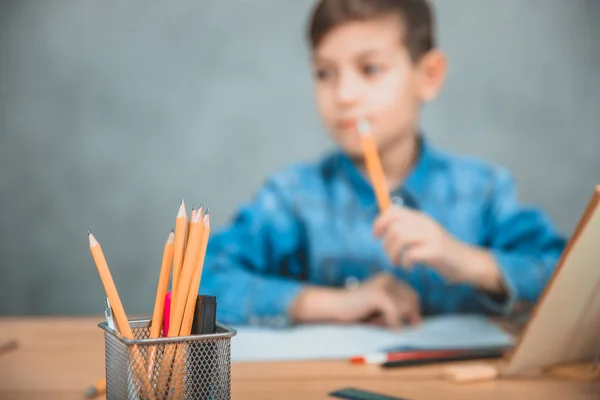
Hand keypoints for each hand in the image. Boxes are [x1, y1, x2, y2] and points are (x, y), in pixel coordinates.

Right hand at [290, 273, 420, 328]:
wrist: (334, 306)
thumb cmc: (357, 311)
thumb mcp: (381, 310)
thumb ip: (398, 311)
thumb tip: (418, 321)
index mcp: (389, 279)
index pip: (413, 296)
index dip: (412, 312)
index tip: (406, 323)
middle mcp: (388, 278)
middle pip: (412, 301)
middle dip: (405, 315)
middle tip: (388, 323)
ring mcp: (383, 285)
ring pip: (404, 308)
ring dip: (395, 320)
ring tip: (377, 320)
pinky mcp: (378, 294)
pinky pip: (395, 313)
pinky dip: (392, 323)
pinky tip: (381, 325)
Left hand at [373, 205, 465, 280]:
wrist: (466, 262)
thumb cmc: (439, 251)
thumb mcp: (422, 235)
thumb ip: (406, 229)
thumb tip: (381, 227)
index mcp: (420, 218)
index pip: (394, 211)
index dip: (380, 222)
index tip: (375, 235)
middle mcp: (426, 224)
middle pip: (394, 228)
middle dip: (386, 245)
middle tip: (391, 256)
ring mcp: (432, 236)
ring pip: (400, 239)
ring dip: (393, 254)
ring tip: (397, 263)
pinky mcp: (436, 251)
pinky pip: (411, 254)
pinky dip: (405, 263)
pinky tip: (409, 267)